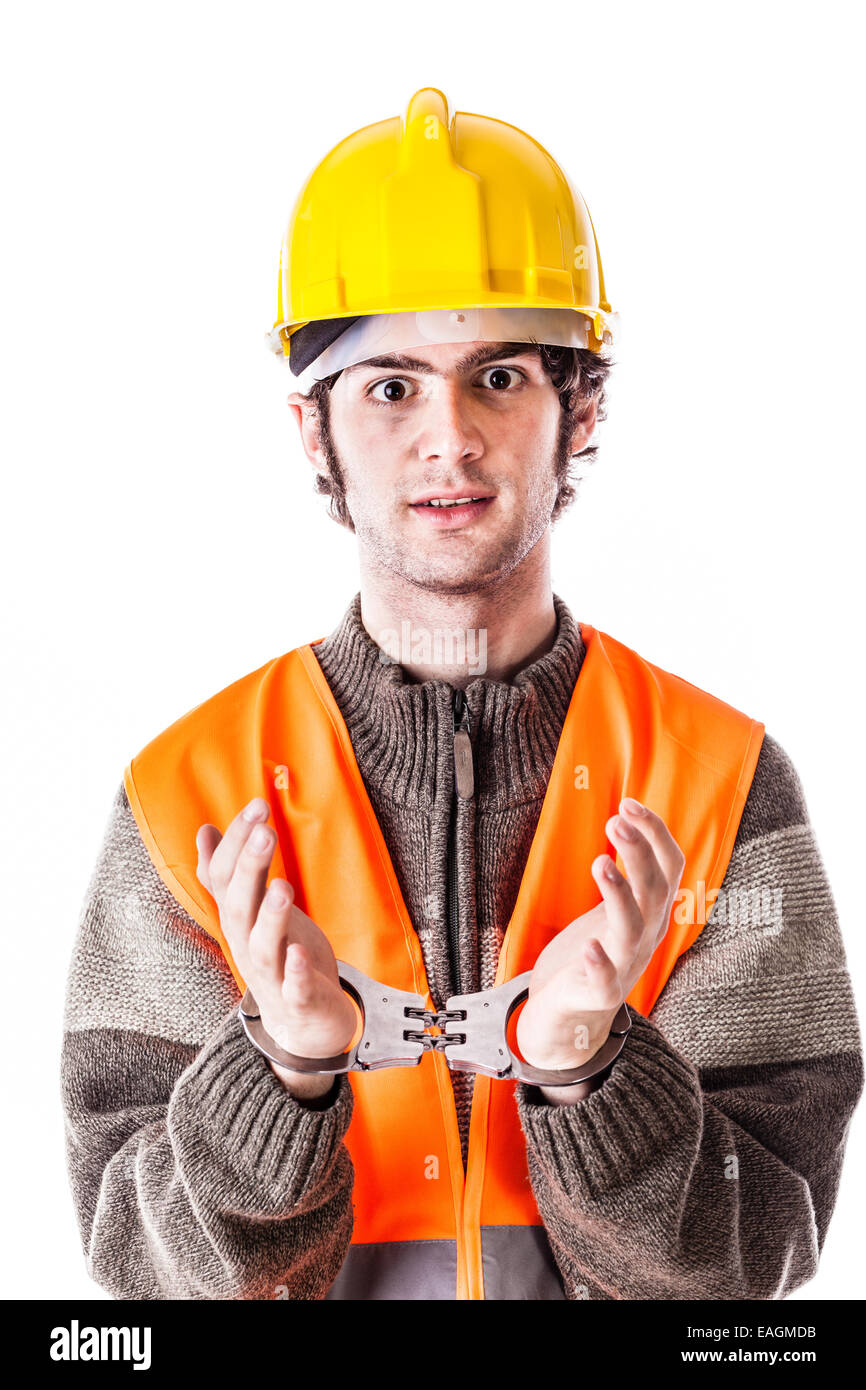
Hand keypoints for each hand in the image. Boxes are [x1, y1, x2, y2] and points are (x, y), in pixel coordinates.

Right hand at [195, 797, 357, 1098]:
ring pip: (264, 945)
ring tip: (282, 886)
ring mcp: (272, 975)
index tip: (258, 805)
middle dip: (250, 868)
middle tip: (265, 831)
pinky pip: (294, 987)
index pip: (226, 876)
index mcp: (238, 919)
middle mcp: (248, 944)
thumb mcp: (251, 911)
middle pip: (240, 905)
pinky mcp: (299, 1000)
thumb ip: (229, 873)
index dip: (239, 842)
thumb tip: (203, 830)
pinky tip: (300, 952)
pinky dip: (295, 972)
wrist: (302, 1024)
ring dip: (271, 917)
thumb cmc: (279, 956)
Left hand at [516, 797, 685, 1074]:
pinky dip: (601, 963)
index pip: (671, 867)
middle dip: (638, 853)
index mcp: (652, 912)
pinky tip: (590, 947)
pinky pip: (604, 979)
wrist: (574, 1014)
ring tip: (600, 863)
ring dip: (619, 895)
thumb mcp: (620, 907)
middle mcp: (646, 936)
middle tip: (616, 820)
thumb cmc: (597, 950)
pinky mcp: (597, 992)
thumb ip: (630, 872)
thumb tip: (627, 816)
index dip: (655, 833)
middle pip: (654, 890)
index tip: (628, 803)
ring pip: (631, 928)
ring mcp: (624, 965)